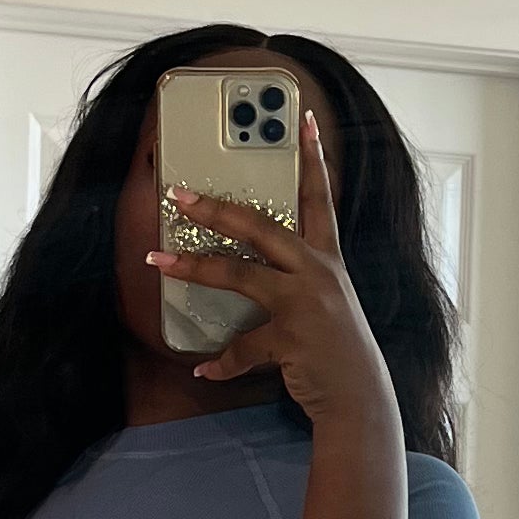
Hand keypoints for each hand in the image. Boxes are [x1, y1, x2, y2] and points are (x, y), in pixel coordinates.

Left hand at [149, 114, 397, 430]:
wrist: (360, 398)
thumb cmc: (339, 350)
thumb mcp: (327, 302)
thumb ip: (298, 278)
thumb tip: (252, 266)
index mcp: (328, 260)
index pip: (319, 198)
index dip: (313, 157)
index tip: (301, 121)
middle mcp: (318, 273)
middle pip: (260, 228)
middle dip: (216, 210)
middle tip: (180, 195)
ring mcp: (305, 304)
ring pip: (240, 275)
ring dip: (194, 268)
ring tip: (158, 262)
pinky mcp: (291, 338)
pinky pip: (242, 346)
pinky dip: (221, 361)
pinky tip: (204, 368)